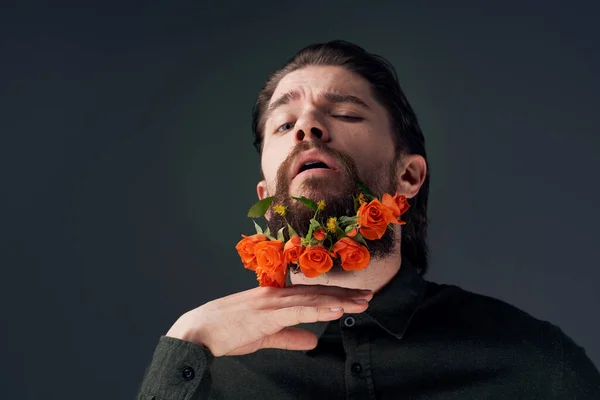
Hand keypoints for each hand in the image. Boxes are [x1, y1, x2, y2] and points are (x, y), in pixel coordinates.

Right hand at [166, 284, 372, 355]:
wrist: (198, 331)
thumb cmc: (227, 331)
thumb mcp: (265, 336)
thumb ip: (290, 337)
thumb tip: (314, 341)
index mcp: (275, 298)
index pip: (310, 295)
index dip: (335, 295)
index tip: (356, 298)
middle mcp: (276, 295)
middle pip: (316, 293)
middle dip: (344, 295)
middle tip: (369, 296)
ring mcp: (271, 303)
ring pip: (312, 299)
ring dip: (339, 300)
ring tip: (361, 302)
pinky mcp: (266, 315)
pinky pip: (298, 311)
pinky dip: (319, 309)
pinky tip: (337, 309)